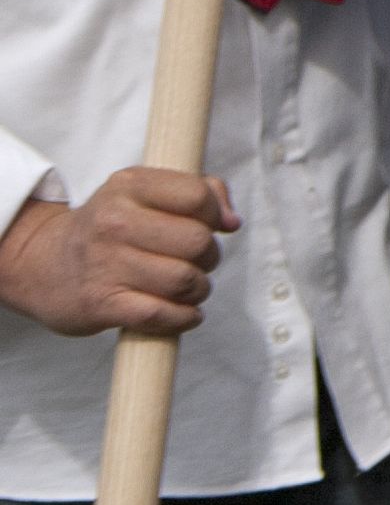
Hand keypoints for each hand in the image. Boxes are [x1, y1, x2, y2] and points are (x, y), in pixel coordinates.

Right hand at [0, 172, 241, 337]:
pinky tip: (183, 312)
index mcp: (128, 186)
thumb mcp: (144, 193)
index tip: (212, 226)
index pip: (197, 196)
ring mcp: (105, 264)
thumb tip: (232, 221)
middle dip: (208, 257)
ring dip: (198, 290)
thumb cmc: (109, 228)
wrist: (41, 264)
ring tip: (187, 287)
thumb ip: (199, 191)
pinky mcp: (101, 303)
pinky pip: (162, 313)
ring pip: (185, 280)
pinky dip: (183, 318)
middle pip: (197, 242)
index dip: (215, 215)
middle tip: (196, 262)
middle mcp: (114, 222)